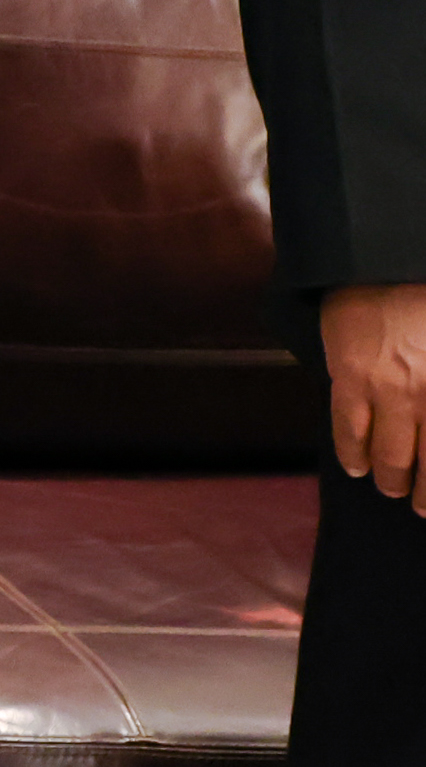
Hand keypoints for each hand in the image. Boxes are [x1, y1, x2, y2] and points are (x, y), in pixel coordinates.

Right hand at [320, 283, 425, 510]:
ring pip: (387, 454)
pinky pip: (347, 428)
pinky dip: (351, 453)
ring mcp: (388, 390)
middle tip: (421, 504)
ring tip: (390, 488)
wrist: (387, 262)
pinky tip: (355, 467)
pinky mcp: (350, 378)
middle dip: (425, 492)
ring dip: (390, 479)